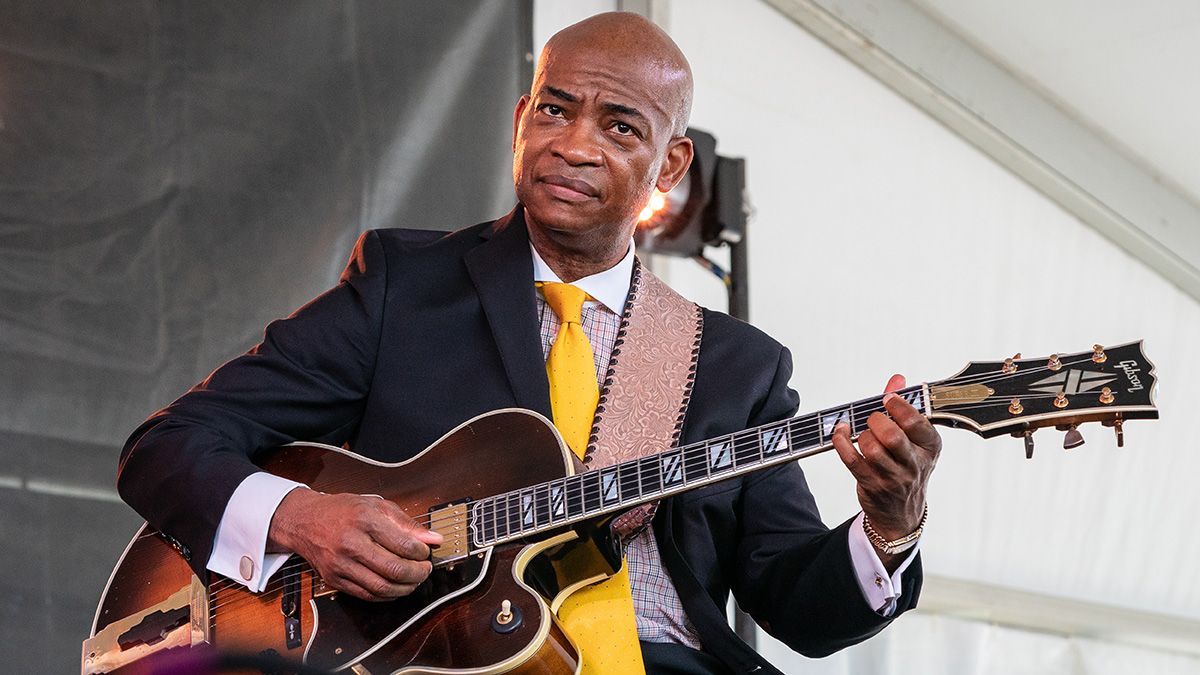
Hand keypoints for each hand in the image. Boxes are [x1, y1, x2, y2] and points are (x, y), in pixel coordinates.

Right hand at [267, 488, 443, 600]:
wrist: (305, 521)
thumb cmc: (342, 511)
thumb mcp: (377, 505)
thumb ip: (407, 523)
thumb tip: (432, 539)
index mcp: (365, 519)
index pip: (403, 544)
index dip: (422, 553)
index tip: (427, 552)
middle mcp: (351, 542)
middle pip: (394, 569)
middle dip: (418, 573)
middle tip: (424, 569)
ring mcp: (341, 564)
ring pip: (382, 587)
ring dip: (405, 588)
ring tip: (413, 580)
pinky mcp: (335, 579)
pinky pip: (367, 595)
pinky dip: (386, 595)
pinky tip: (395, 587)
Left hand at [832, 375, 940, 563]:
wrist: (901, 513)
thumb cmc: (906, 468)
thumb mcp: (913, 441)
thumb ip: (903, 408)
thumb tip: (897, 378)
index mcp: (930, 448)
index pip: (918, 423)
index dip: (899, 406)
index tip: (887, 398)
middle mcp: (914, 464)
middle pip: (892, 436)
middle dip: (877, 421)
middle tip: (873, 419)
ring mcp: (893, 477)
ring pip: (872, 448)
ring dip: (862, 434)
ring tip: (863, 434)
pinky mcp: (871, 485)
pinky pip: (851, 459)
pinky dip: (841, 441)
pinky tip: (841, 432)